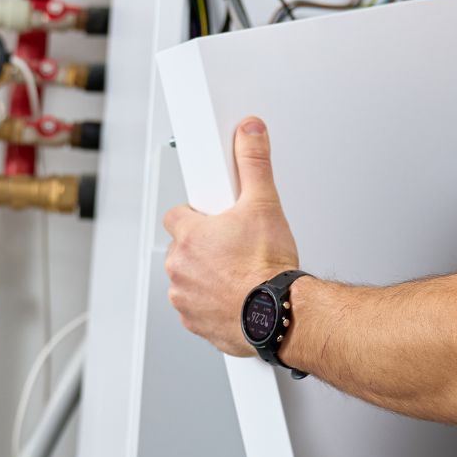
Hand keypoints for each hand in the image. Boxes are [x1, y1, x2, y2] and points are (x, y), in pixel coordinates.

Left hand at [163, 116, 300, 356]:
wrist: (279, 314)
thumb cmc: (267, 268)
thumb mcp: (265, 203)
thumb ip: (254, 162)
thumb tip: (249, 133)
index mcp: (189, 236)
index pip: (176, 215)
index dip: (196, 215)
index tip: (213, 218)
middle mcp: (180, 268)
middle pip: (182, 248)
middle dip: (203, 247)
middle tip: (233, 246)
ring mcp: (185, 297)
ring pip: (188, 279)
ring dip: (205, 276)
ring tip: (237, 272)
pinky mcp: (196, 322)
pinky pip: (196, 308)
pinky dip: (212, 303)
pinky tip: (236, 295)